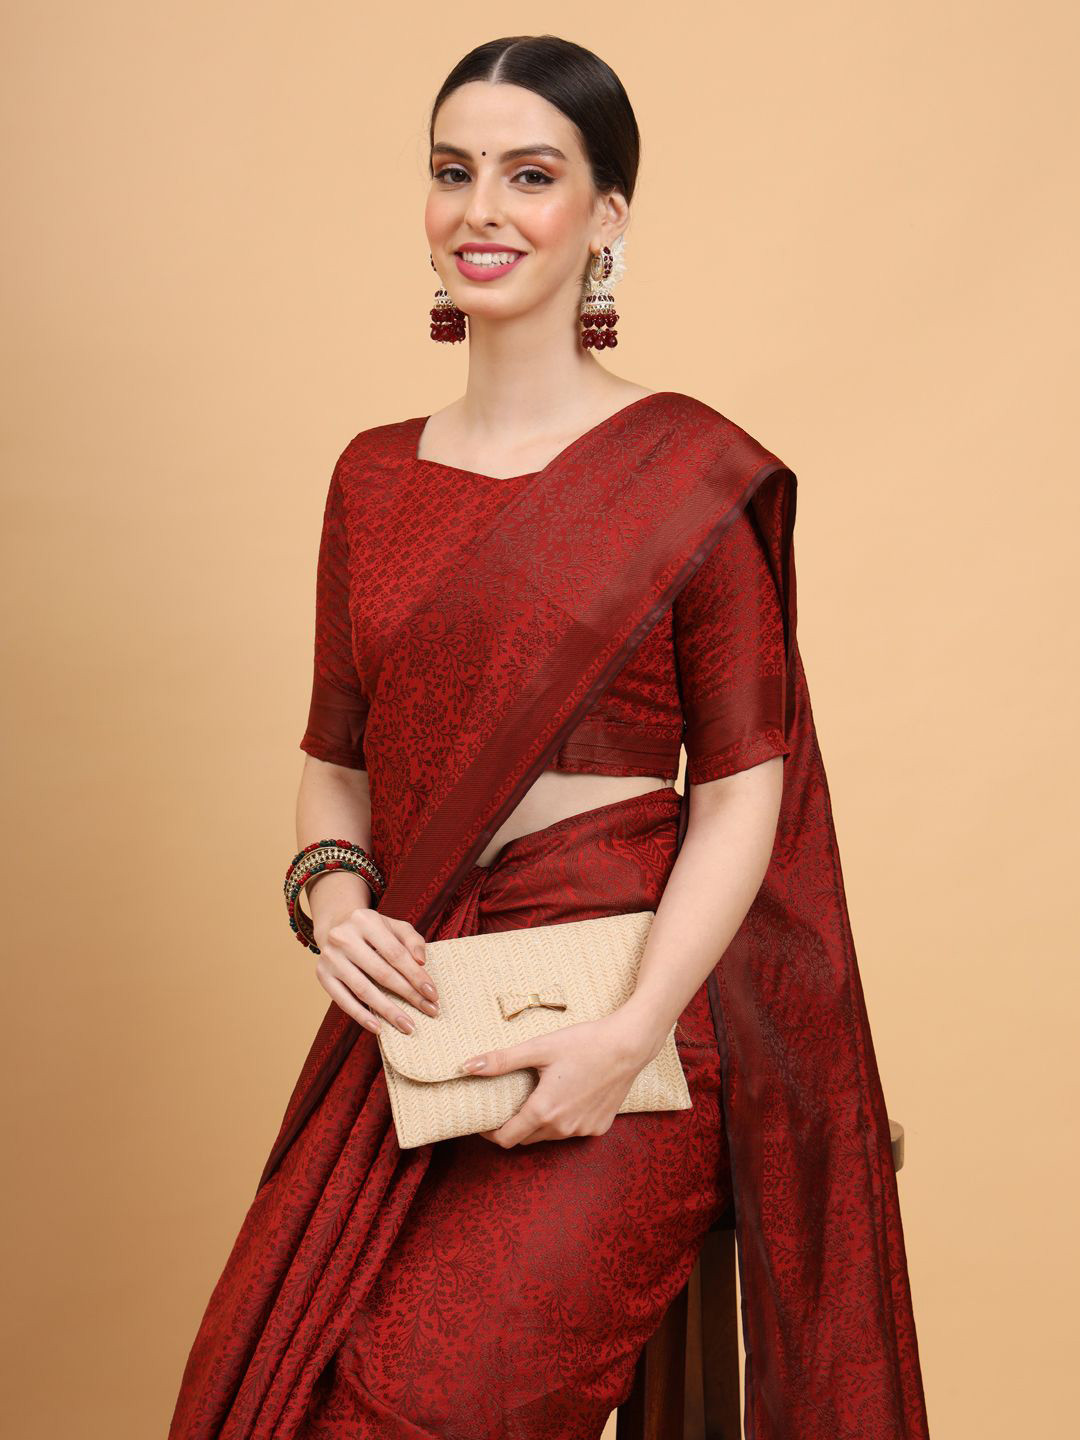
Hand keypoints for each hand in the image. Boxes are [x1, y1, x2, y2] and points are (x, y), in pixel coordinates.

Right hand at [314, 908, 438, 1035]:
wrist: (335, 927)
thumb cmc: (372, 931)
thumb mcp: (394, 926)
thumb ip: (412, 940)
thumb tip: (421, 961)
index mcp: (365, 921)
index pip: (396, 954)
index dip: (416, 975)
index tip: (433, 994)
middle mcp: (344, 938)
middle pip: (382, 973)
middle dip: (409, 995)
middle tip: (429, 1011)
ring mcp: (330, 958)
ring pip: (363, 990)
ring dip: (388, 1011)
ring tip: (408, 1026)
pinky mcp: (322, 976)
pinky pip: (343, 1001)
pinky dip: (361, 1016)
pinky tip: (379, 1028)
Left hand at [461, 1015, 650, 1146]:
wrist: (628, 1045)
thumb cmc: (584, 1043)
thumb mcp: (539, 1047)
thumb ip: (501, 1060)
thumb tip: (467, 1067)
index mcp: (544, 1111)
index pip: (506, 1138)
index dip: (490, 1133)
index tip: (483, 1121)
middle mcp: (563, 1128)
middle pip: (526, 1137)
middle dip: (514, 1125)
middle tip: (508, 1103)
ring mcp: (583, 1130)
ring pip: (549, 1136)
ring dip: (538, 1123)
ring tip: (536, 1097)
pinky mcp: (599, 1127)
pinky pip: (572, 1130)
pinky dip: (563, 1120)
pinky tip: (566, 1096)